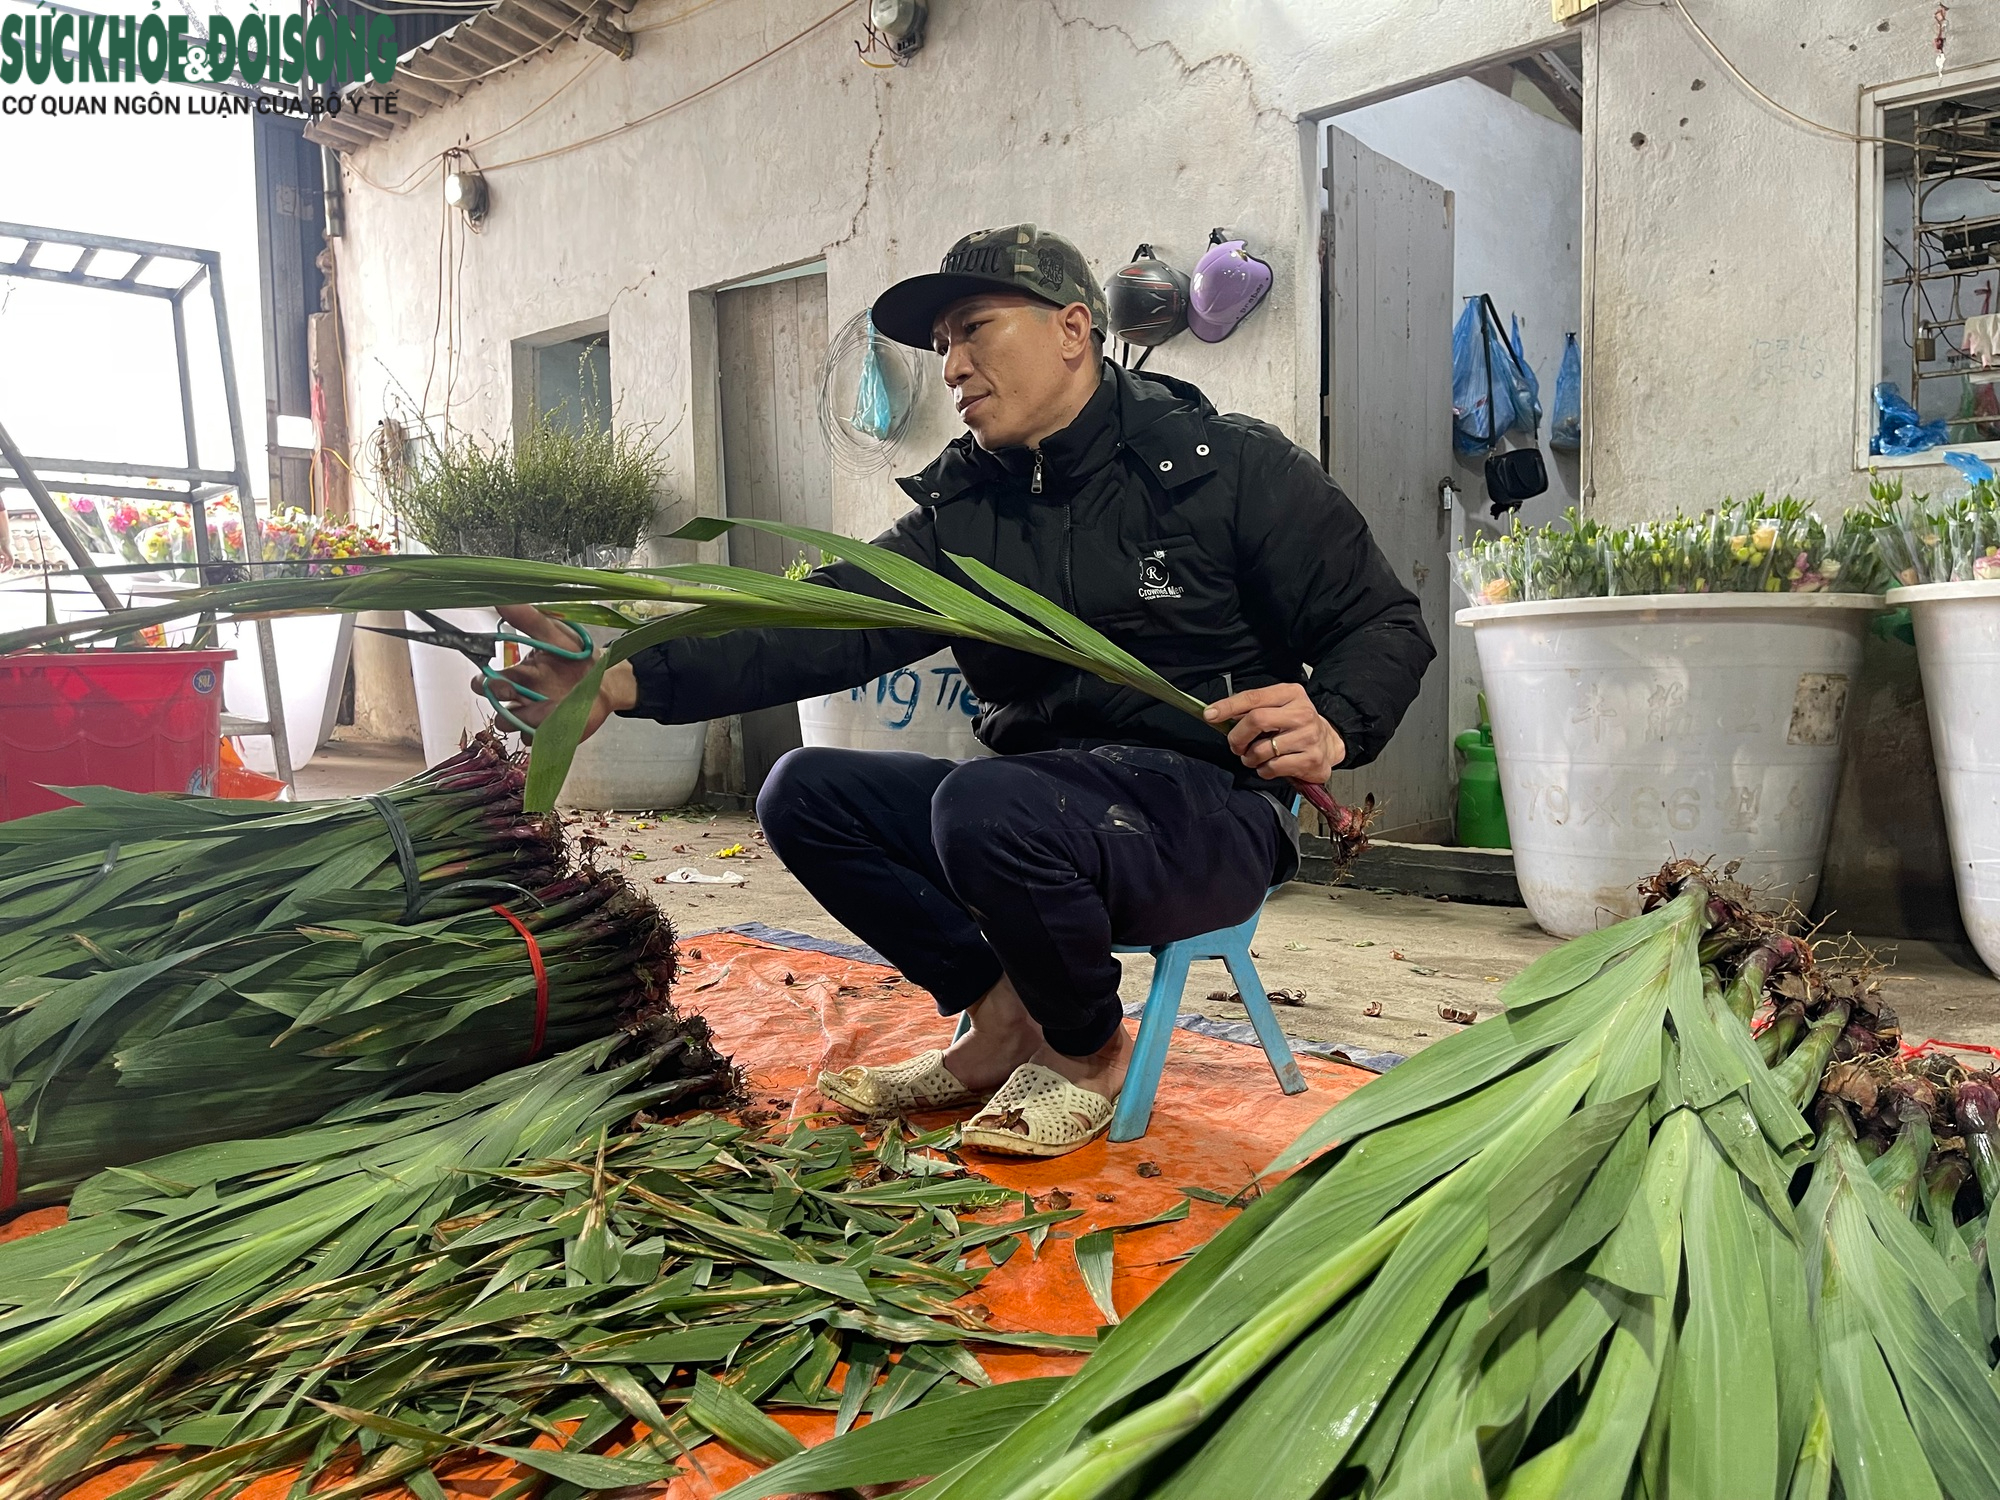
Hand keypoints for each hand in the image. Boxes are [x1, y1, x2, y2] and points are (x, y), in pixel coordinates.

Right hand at [478, 604, 636, 740]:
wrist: (606, 679)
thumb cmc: (577, 655)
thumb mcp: (553, 633)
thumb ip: (528, 620)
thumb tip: (500, 599)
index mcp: (518, 674)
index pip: (486, 682)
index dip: (482, 683)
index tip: (489, 679)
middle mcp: (521, 697)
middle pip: (495, 706)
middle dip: (499, 701)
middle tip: (513, 692)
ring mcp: (533, 718)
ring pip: (512, 725)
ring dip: (523, 717)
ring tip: (547, 705)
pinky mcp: (548, 732)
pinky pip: (533, 739)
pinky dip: (540, 732)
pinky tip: (557, 719)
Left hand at [1204, 682, 1346, 784]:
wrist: (1329, 744)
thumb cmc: (1295, 725)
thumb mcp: (1277, 708)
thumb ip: (1251, 709)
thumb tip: (1217, 715)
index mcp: (1291, 693)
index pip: (1254, 697)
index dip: (1228, 706)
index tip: (1210, 714)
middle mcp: (1302, 712)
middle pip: (1256, 720)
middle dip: (1237, 737)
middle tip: (1235, 745)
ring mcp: (1309, 737)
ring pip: (1262, 749)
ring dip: (1250, 757)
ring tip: (1254, 757)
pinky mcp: (1311, 760)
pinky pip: (1273, 767)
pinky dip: (1263, 770)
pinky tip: (1268, 766)